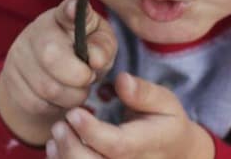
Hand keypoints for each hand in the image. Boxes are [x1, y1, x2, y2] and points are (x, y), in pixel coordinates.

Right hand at [0, 0, 117, 144]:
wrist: (49, 77)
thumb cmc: (82, 54)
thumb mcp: (99, 46)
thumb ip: (103, 47)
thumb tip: (96, 60)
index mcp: (61, 18)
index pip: (64, 11)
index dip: (70, 10)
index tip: (74, 9)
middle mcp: (35, 32)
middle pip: (51, 56)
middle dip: (78, 76)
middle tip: (88, 78)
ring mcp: (19, 56)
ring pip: (48, 87)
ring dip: (72, 96)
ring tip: (77, 89)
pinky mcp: (12, 81)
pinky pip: (37, 103)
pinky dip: (56, 106)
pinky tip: (60, 97)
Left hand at [46, 73, 214, 158]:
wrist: (176, 154)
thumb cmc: (165, 123)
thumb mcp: (164, 102)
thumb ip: (143, 92)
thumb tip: (122, 79)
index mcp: (147, 145)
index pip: (117, 145)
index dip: (92, 131)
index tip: (74, 112)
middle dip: (72, 147)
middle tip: (60, 124)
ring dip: (65, 155)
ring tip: (58, 132)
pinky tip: (55, 146)